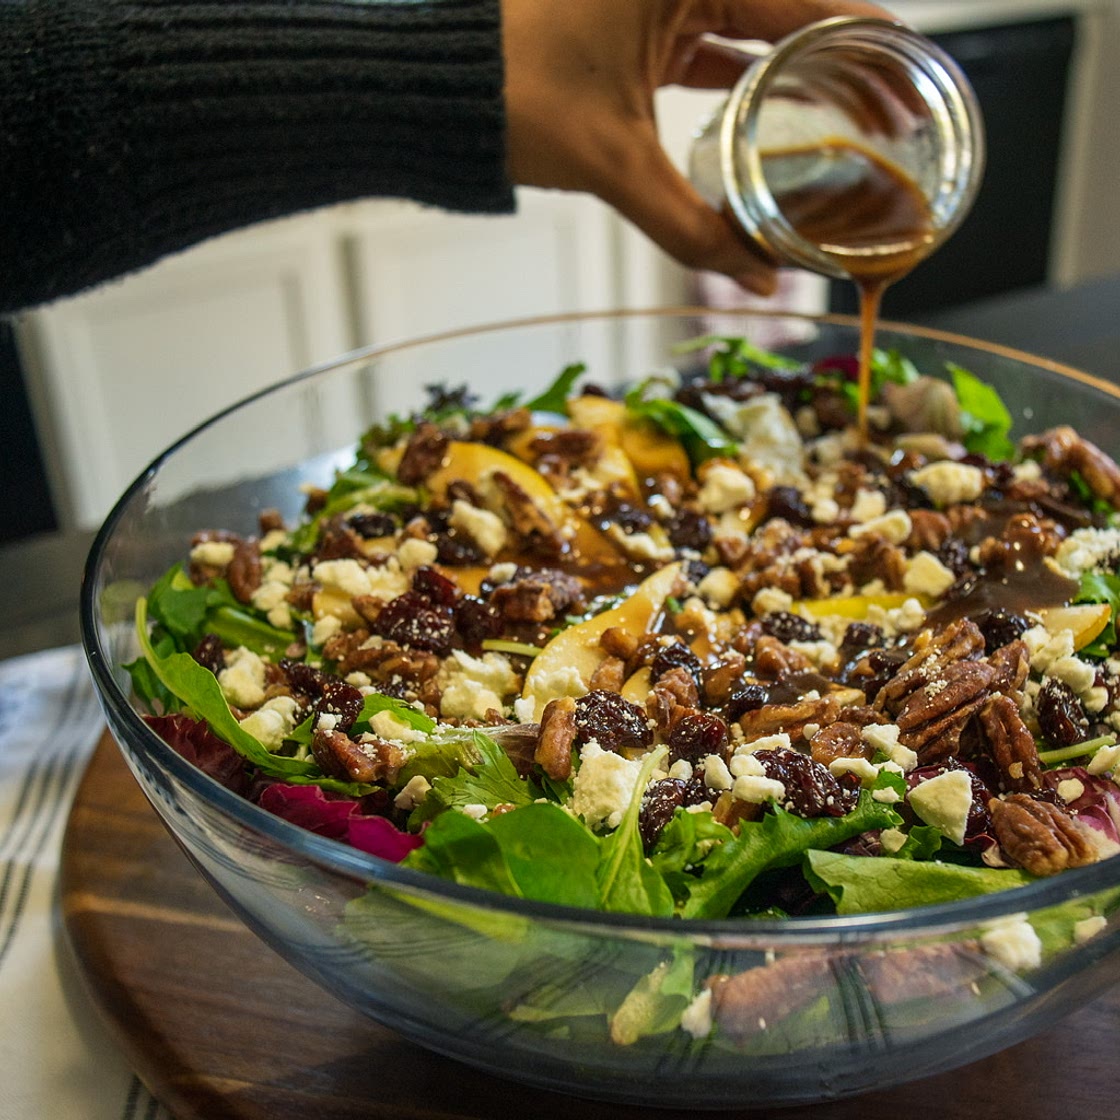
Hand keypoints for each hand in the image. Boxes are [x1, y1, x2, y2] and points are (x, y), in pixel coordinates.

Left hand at [502, 0, 895, 294]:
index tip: (914, 75)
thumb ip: (688, 225)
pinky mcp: (636, 20)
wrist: (433, 89)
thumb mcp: (613, 161)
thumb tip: (752, 278)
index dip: (870, 41)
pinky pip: (709, 46)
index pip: (810, 2)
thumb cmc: (507, 92)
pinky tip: (769, 121)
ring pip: (750, 31)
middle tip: (889, 112)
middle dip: (840, 65)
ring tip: (843, 120)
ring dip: (792, 77)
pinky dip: (739, 83)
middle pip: (789, 13)